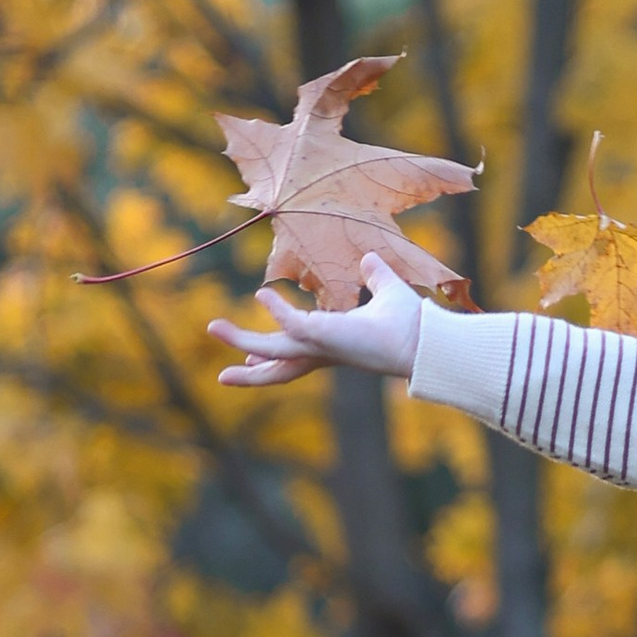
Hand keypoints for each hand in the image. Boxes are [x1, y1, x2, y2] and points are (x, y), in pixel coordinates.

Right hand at [210, 253, 423, 387]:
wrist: (424, 338)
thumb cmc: (411, 322)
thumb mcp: (387, 291)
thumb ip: (375, 276)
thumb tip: (370, 260)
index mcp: (333, 344)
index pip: (295, 352)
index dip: (272, 356)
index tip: (251, 356)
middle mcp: (322, 350)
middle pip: (277, 365)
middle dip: (249, 370)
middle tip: (220, 376)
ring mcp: (320, 346)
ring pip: (272, 350)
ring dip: (242, 339)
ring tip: (213, 328)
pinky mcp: (323, 336)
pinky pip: (291, 322)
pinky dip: (277, 309)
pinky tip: (262, 293)